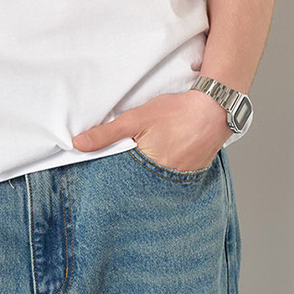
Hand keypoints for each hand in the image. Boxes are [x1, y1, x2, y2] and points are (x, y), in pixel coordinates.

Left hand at [72, 82, 227, 171]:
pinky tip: (165, 160)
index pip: (123, 182)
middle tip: (127, 173)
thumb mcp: (136, 118)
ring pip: (157, 182)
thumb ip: (107, 133)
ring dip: (150, 177)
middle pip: (141, 184)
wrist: (215, 108)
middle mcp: (166, 179)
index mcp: (148, 168)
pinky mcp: (193, 173)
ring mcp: (182, 178)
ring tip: (147, 165)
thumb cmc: (177, 112)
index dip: (114, 180)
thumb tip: (79, 144)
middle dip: (132, 180)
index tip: (103, 182)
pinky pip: (174, 178)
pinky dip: (166, 173)